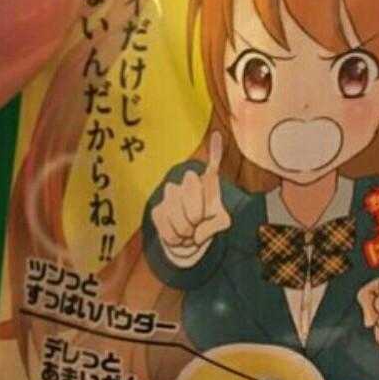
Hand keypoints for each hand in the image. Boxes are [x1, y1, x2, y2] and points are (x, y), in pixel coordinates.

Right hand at [152, 136, 232, 267]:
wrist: (188, 243)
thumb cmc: (207, 227)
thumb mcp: (221, 224)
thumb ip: (217, 222)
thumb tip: (198, 223)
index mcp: (206, 184)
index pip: (211, 168)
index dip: (215, 152)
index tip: (216, 135)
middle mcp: (187, 184)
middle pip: (190, 186)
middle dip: (195, 212)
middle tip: (197, 224)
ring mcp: (170, 195)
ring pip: (176, 212)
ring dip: (185, 230)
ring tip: (189, 233)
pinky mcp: (157, 209)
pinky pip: (166, 226)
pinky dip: (174, 238)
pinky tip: (177, 236)